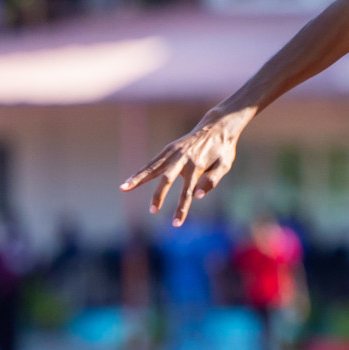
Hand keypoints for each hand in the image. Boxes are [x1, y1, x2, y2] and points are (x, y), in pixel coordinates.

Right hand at [119, 108, 250, 225]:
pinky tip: (130, 180)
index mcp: (197, 165)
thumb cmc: (223, 150)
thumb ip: (212, 181)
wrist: (217, 126)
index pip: (187, 192)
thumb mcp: (224, 165)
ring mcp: (174, 152)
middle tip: (153, 211)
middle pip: (167, 179)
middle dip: (158, 195)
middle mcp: (183, 158)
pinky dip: (141, 171)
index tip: (176, 223)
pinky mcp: (169, 148)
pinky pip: (153, 162)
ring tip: (124, 189)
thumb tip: (197, 197)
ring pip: (153, 167)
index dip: (182, 208)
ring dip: (138, 178)